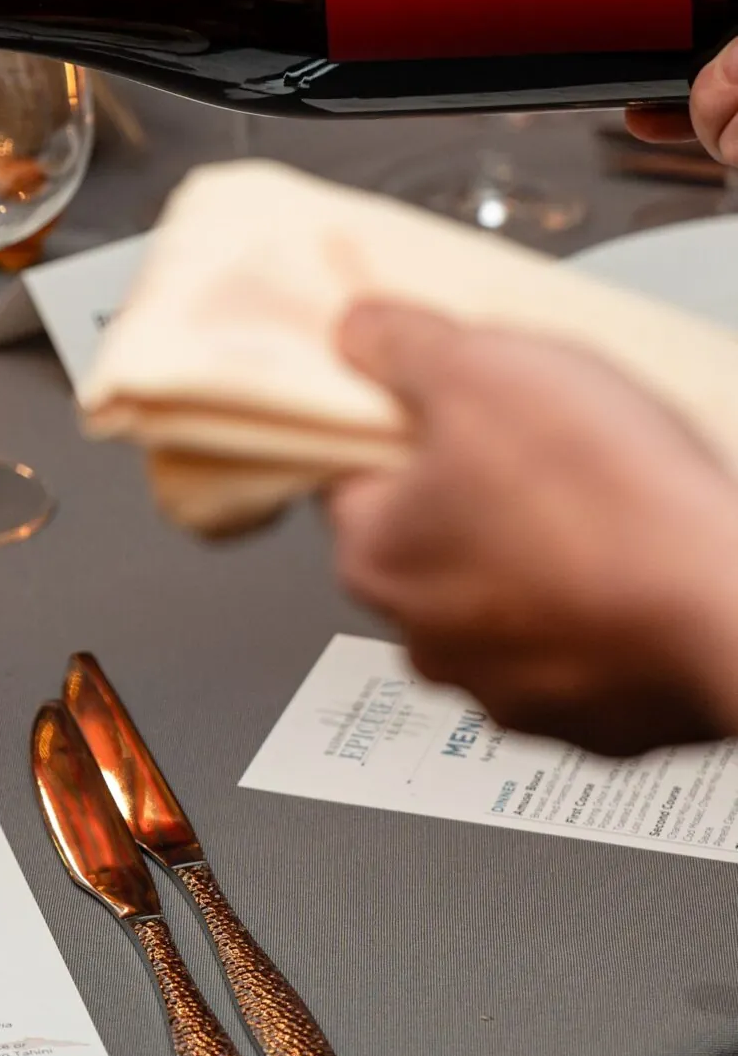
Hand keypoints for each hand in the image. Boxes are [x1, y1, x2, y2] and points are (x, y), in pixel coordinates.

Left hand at [325, 303, 737, 751]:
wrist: (736, 607)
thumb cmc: (610, 502)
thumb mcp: (482, 369)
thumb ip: (400, 345)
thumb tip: (359, 334)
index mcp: (376, 558)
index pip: (355, 475)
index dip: (407, 427)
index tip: (453, 406)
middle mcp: (428, 641)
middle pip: (433, 539)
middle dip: (479, 493)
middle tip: (543, 449)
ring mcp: (513, 692)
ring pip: (511, 597)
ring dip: (546, 555)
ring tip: (605, 508)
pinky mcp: (594, 721)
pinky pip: (587, 646)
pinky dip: (607, 610)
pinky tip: (640, 566)